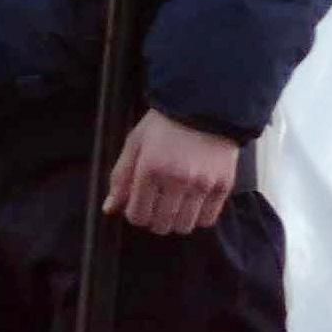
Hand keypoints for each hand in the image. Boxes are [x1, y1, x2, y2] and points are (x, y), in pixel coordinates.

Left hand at [103, 111, 245, 235]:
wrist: (206, 105)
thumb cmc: (166, 123)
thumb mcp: (135, 143)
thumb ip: (121, 177)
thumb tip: (110, 208)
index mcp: (150, 169)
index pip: (137, 215)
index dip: (135, 214)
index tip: (139, 206)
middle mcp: (176, 180)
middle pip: (160, 225)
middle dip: (154, 220)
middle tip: (157, 205)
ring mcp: (201, 184)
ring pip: (184, 226)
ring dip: (176, 221)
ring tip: (175, 205)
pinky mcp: (222, 185)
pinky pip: (208, 219)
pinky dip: (198, 217)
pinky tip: (193, 202)